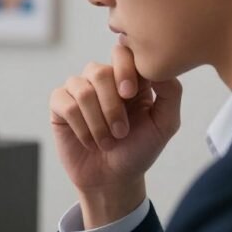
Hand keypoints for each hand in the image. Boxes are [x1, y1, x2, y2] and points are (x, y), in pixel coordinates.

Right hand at [49, 45, 181, 227]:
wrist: (113, 179)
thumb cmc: (139, 150)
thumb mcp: (165, 123)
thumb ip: (170, 91)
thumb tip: (158, 66)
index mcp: (129, 77)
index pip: (122, 52)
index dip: (124, 70)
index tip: (130, 95)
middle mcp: (102, 79)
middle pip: (99, 71)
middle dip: (111, 106)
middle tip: (122, 132)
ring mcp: (79, 90)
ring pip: (81, 89)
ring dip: (97, 121)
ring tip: (107, 141)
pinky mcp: (60, 105)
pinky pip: (65, 103)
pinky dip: (80, 126)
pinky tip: (89, 141)